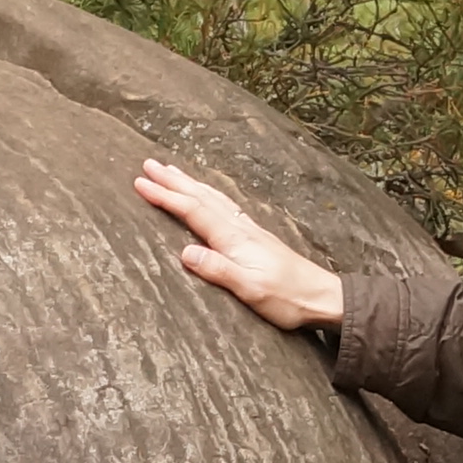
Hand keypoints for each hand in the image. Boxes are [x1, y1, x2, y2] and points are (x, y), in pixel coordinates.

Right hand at [135, 157, 346, 331]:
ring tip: (171, 170)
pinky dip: (209, 194)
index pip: (193, 211)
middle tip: (148, 164)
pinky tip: (208, 194)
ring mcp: (249, 230)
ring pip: (213, 198)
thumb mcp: (251, 290)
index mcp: (234, 240)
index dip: (166, 196)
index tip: (141, 183)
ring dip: (189, 183)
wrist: (322, 297)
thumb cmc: (288, 298)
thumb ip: (219, 270)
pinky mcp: (256, 237)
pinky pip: (224, 206)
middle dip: (173, 181)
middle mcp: (240, 229)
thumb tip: (185, 252)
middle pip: (201, 197)